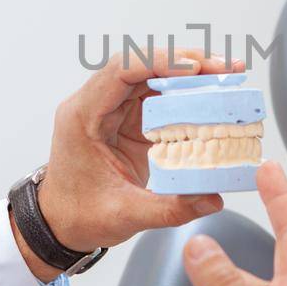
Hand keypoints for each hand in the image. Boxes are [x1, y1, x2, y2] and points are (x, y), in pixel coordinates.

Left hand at [34, 48, 240, 255]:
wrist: (60, 224)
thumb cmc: (79, 216)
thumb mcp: (124, 215)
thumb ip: (169, 208)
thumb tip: (212, 198)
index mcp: (83, 116)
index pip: (120, 71)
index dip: (159, 62)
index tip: (194, 67)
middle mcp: (96, 104)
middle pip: (142, 65)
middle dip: (185, 62)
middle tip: (224, 68)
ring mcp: (113, 110)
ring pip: (153, 76)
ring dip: (190, 74)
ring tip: (226, 76)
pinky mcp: (128, 120)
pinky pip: (158, 96)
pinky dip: (186, 93)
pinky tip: (212, 95)